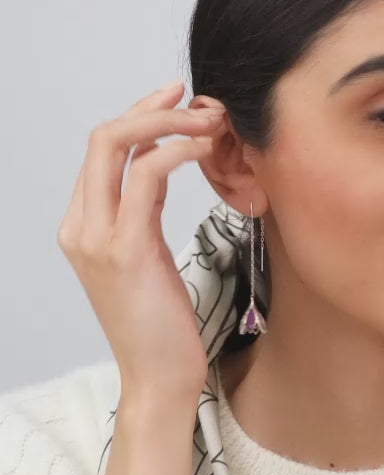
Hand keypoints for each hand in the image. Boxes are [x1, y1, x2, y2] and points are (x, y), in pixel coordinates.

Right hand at [57, 80, 227, 402]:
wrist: (158, 375)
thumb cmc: (160, 318)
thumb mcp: (147, 252)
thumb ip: (144, 207)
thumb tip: (162, 162)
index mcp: (83, 224)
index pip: (103, 150)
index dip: (141, 115)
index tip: (179, 99)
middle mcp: (80, 224)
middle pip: (104, 137)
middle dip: (152, 107)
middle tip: (196, 98)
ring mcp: (96, 236)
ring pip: (119, 145)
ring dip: (170, 122)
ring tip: (212, 120)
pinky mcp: (125, 248)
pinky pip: (147, 175)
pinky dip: (177, 151)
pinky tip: (207, 149)